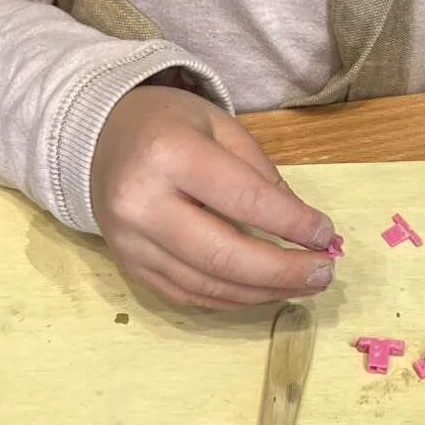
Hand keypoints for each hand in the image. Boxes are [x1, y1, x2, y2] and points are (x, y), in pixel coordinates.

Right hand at [90, 84, 336, 309]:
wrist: (97, 139)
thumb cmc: (168, 125)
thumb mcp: (220, 126)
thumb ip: (262, 174)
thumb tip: (306, 228)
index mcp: (169, 155)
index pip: (243, 199)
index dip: (292, 223)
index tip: (327, 234)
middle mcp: (142, 204)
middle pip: (224, 256)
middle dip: (283, 271)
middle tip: (325, 273)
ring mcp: (131, 243)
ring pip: (208, 285)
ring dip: (264, 292)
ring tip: (305, 285)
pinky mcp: (130, 267)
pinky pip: (189, 296)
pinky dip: (233, 299)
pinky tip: (265, 290)